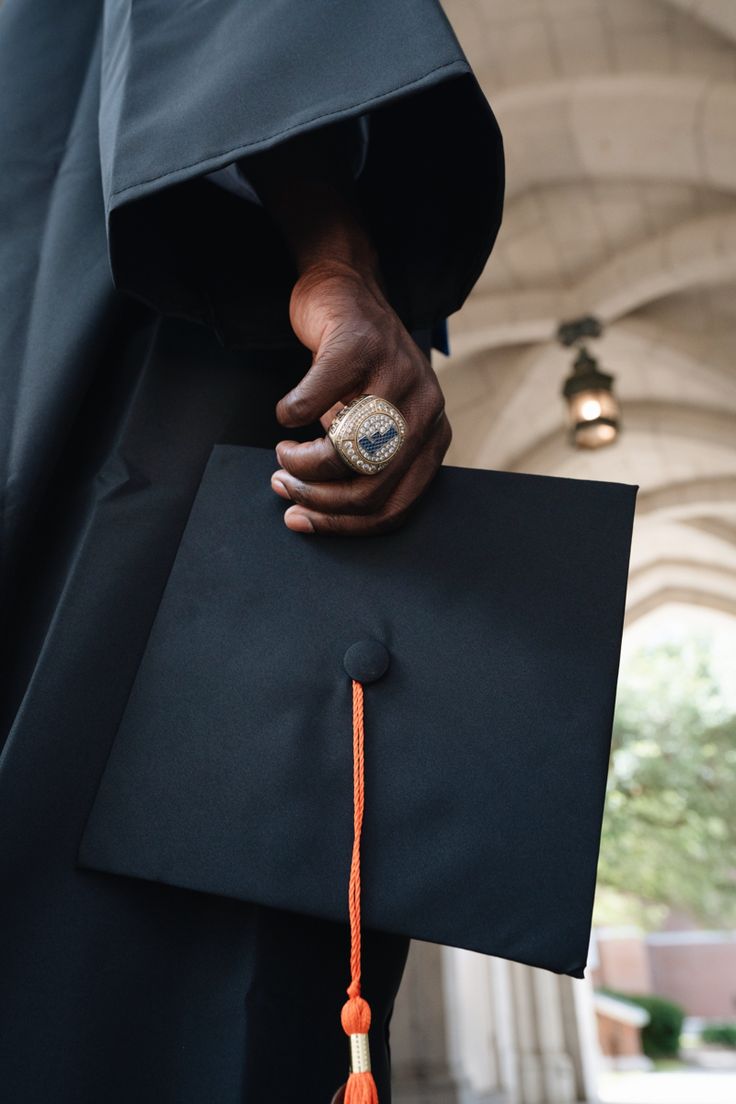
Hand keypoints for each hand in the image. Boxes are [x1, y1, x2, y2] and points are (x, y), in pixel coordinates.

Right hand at [270, 260, 451, 535]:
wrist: (347, 292)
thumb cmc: (355, 370)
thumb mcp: (373, 424)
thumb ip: (366, 467)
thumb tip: (318, 515)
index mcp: (432, 436)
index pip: (396, 507)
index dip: (344, 526)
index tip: (302, 521)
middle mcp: (425, 408)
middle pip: (371, 487)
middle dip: (318, 498)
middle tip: (285, 486)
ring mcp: (396, 375)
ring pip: (346, 451)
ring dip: (300, 462)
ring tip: (284, 453)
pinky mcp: (358, 347)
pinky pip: (313, 404)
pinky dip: (289, 414)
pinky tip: (285, 412)